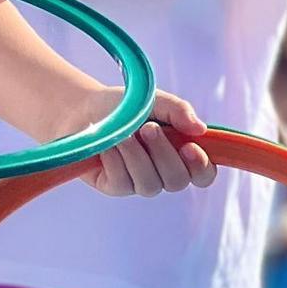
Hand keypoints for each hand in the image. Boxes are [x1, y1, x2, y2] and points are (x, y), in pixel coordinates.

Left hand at [81, 88, 215, 198]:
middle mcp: (163, 172)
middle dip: (163, 154)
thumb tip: (200, 129)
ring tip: (123, 134)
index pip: (203, 174)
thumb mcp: (153, 101)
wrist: (84, 109)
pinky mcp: (116, 186)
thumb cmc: (124, 107)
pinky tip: (108, 145)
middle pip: (177, 181)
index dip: (201, 167)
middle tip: (147, 128)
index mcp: (180, 153)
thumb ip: (178, 111)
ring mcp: (139, 182)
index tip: (190, 147)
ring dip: (136, 155)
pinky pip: (123, 183)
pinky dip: (115, 160)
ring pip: (150, 184)